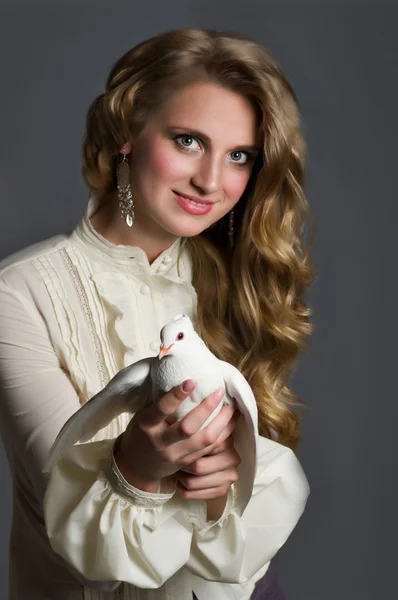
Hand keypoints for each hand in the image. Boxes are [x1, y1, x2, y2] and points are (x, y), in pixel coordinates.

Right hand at [114, 380, 236, 491]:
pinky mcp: (188, 463)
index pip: (162, 409)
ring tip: (232, 406)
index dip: (176, 395)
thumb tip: (183, 377)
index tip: (191, 381)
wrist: (137, 466)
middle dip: (207, 408)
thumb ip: (160, 403)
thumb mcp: (143, 415)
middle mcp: (161, 442)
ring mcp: (176, 455)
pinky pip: (210, 448)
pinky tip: (231, 422)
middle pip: (187, 427)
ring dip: (222, 422)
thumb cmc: (141, 432)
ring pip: (204, 440)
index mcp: (146, 425)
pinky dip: (223, 434)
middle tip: (219, 391)